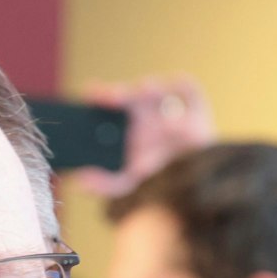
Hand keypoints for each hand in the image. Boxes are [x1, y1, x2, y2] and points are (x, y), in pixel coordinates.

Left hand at [66, 74, 215, 198]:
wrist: (195, 192)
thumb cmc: (159, 186)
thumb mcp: (128, 187)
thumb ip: (104, 184)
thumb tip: (79, 179)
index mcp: (130, 129)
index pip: (112, 103)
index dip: (101, 95)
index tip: (90, 94)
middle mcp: (149, 118)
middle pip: (132, 96)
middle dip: (121, 92)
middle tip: (110, 96)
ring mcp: (172, 115)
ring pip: (157, 92)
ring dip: (148, 88)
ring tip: (142, 90)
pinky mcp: (197, 114)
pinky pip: (190, 91)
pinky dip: (181, 85)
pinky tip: (172, 89)